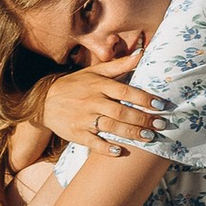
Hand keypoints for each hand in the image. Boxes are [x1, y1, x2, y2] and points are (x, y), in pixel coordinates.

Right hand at [27, 68, 160, 155]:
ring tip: (149, 138)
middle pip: (121, 111)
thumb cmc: (75, 85)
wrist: (44, 101)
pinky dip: (105, 148)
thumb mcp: (94, 72)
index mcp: (98, 85)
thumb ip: (119, 65)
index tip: (160, 105)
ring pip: (110, 126)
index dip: (143, 99)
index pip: (125, 91)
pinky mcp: (77, 133)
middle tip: (161, 125)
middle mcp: (92, 101)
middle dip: (143, 119)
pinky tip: (119, 152)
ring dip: (131, 133)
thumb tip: (142, 53)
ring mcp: (84, 118)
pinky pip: (92, 142)